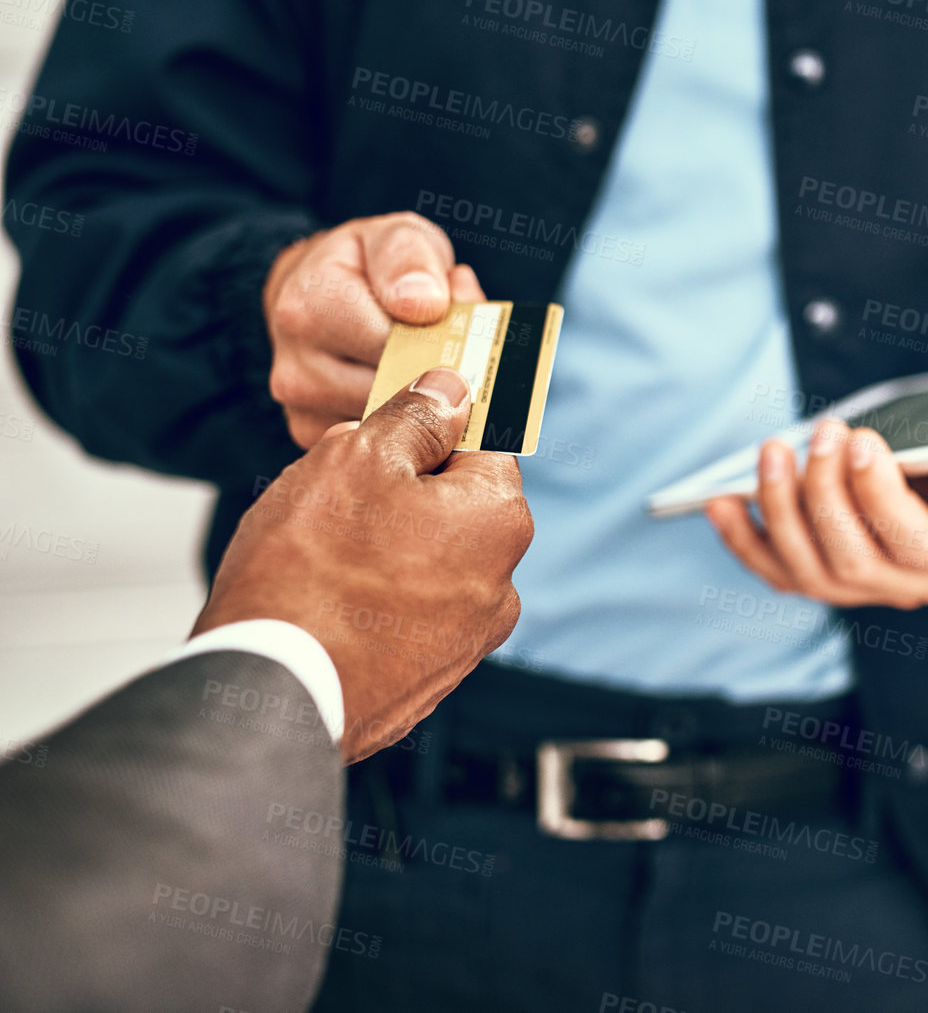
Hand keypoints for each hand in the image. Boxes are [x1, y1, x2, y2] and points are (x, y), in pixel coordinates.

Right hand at [193, 368, 533, 762]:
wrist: (269, 693)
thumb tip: (451, 390)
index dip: (424, 433)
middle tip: (333, 501)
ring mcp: (468, 639)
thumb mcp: (357, 458)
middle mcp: (501, 585)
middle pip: (451, 506)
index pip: (478, 446)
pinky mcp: (429, 678)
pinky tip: (325, 603)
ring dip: (381, 548)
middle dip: (395, 494)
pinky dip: (371, 602)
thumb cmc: (309, 573)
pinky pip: (405, 614)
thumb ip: (414, 418)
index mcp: (499, 520)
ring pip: (424, 560)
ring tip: (320, 558)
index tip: (380, 436)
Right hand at [263, 211, 484, 446]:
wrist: (317, 290)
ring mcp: (300, 409)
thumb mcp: (395, 237)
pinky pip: (379, 443)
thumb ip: (411, 259)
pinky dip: (405, 426)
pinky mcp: (312, 437)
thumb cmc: (366, 264)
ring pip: (391, 426)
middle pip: (395, 393)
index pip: (396, 348)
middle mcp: (294, 367)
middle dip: (436, 376)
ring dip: (424, 404)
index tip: (463, 336)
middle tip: (460, 356)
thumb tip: (424, 304)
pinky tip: (410, 396)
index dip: (440, 344)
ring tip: (433, 367)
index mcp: (307, 309)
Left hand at [706, 419, 927, 610]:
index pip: (917, 545)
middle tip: (821, 433)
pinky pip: (786, 573)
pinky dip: (747, 543)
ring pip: (813, 574)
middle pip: (855, 561)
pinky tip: (719, 504)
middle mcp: (922, 584)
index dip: (881, 499)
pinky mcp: (842, 575)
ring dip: (780, 513)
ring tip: (771, 452)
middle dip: (826, 495)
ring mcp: (877, 586)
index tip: (863, 443)